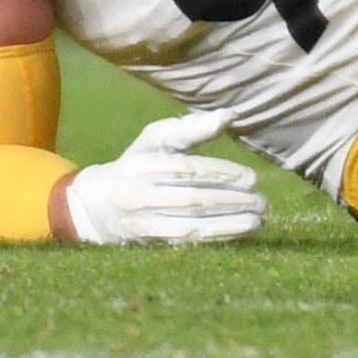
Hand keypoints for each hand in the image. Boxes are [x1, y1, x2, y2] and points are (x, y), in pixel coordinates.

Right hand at [62, 109, 266, 245]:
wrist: (96, 205)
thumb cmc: (137, 164)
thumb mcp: (155, 140)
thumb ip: (191, 128)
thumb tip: (230, 115)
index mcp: (141, 164)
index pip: (186, 169)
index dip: (221, 174)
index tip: (252, 178)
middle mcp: (138, 195)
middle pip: (191, 199)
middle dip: (230, 200)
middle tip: (262, 200)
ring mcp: (141, 222)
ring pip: (189, 225)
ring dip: (227, 224)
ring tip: (257, 220)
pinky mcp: (148, 242)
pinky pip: (185, 242)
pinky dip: (215, 237)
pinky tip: (240, 232)